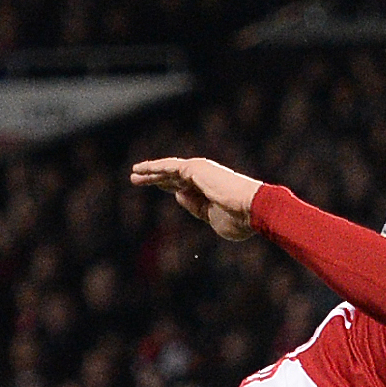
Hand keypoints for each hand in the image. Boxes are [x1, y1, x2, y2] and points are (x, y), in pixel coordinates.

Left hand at [130, 157, 261, 240]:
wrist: (252, 209)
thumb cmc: (239, 219)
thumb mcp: (212, 219)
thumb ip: (195, 208)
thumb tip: (178, 196)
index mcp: (211, 190)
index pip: (186, 188)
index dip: (170, 187)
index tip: (160, 188)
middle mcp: (205, 177)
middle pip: (174, 177)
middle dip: (156, 178)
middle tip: (138, 179)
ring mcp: (200, 171)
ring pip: (168, 171)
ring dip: (150, 173)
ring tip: (134, 175)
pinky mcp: (194, 168)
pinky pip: (168, 167)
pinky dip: (154, 168)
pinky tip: (140, 170)